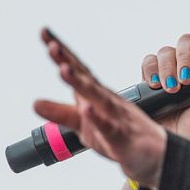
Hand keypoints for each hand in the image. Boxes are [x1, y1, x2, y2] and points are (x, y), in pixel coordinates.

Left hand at [33, 28, 167, 189]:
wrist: (155, 157)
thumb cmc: (121, 138)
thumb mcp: (83, 128)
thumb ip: (61, 114)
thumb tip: (34, 102)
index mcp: (97, 96)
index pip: (77, 70)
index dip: (62, 53)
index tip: (45, 32)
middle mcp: (107, 101)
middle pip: (86, 77)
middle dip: (68, 61)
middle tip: (51, 44)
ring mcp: (116, 117)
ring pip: (97, 97)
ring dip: (81, 83)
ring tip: (63, 70)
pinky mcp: (122, 136)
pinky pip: (109, 126)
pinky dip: (97, 118)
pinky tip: (87, 110)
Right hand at [140, 28, 189, 150]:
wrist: (175, 151)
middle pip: (187, 41)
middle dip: (185, 57)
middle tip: (185, 81)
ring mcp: (172, 71)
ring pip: (166, 51)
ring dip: (168, 67)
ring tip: (172, 90)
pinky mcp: (152, 79)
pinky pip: (148, 62)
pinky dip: (151, 70)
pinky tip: (157, 86)